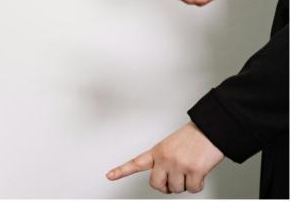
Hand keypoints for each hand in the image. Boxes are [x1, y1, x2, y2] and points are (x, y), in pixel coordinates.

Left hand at [107, 122, 223, 193]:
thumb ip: (164, 160)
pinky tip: (200, 173)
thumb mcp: (171, 145)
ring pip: (176, 189)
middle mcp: (165, 159)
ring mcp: (178, 165)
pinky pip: (193, 189)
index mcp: (157, 151)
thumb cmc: (193, 138)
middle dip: (165, 186)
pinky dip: (198, 185)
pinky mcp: (194, 171)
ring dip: (185, 184)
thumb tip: (167, 180)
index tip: (109, 176)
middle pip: (156, 184)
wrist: (210, 130)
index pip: (136, 163)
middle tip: (173, 180)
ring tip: (190, 170)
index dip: (122, 171)